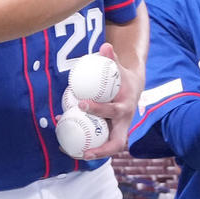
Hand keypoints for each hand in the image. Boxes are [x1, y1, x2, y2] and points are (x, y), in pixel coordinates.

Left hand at [79, 42, 140, 160]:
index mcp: (125, 108)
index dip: (99, 110)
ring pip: (107, 148)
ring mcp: (117, 132)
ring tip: (70, 152)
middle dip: (102, 149)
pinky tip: (66, 146)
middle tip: (84, 152)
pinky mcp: (110, 135)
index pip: (114, 112)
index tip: (82, 104)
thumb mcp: (119, 69)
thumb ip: (112, 59)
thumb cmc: (123, 79)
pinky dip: (83, 146)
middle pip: (117, 142)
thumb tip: (106, 45)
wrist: (134, 90)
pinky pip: (98, 143)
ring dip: (90, 153)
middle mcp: (123, 124)